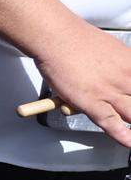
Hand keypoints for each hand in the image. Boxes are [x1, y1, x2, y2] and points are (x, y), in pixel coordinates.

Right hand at [33, 24, 130, 148]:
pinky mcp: (92, 102)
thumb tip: (120, 75)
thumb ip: (121, 64)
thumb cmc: (76, 38)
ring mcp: (109, 92)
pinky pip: (111, 124)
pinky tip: (129, 143)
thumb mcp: (111, 48)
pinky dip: (122, 136)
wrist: (55, 37)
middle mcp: (126, 79)